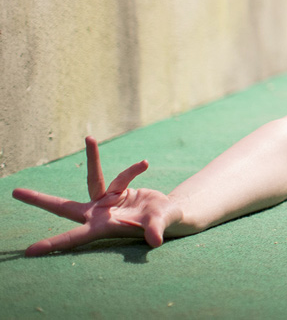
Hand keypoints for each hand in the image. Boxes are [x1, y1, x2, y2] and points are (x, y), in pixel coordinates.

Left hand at [12, 136, 179, 255]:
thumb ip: (155, 230)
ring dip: (92, 157)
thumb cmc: (161, 224)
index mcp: (103, 227)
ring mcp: (104, 200)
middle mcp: (97, 214)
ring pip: (93, 177)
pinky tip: (145, 164)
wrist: (166, 214)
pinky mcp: (114, 190)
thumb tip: (155, 241)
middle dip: (40, 200)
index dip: (53, 244)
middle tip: (15, 193)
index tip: (29, 252)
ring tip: (88, 138)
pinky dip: (134, 169)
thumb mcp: (159, 225)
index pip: (74, 238)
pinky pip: (122, 173)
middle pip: (62, 207)